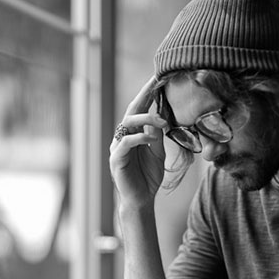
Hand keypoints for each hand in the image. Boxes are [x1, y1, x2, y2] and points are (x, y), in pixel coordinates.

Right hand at [109, 77, 167, 206]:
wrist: (141, 199)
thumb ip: (157, 136)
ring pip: (127, 124)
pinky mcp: (116, 159)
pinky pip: (125, 144)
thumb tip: (160, 118)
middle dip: (144, 95)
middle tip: (156, 83)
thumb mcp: (158, 152)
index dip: (148, 93)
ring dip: (145, 119)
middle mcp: (123, 136)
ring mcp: (118, 147)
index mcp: (134, 133)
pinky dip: (138, 139)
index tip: (158, 78)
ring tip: (162, 121)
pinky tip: (149, 138)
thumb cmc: (148, 176)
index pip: (140, 109)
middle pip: (132, 110)